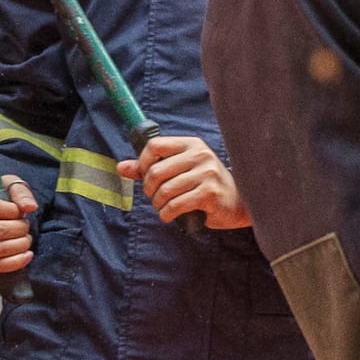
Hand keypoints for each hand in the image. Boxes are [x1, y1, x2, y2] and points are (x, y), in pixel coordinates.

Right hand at [0, 179, 38, 278]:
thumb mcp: (7, 188)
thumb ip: (20, 192)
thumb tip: (29, 206)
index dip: (12, 211)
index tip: (19, 211)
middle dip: (19, 228)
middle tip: (25, 226)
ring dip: (20, 244)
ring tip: (26, 238)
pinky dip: (16, 262)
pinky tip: (26, 254)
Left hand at [121, 136, 249, 229]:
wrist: (239, 202)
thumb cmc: (206, 185)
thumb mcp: (180, 170)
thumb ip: (151, 167)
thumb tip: (121, 167)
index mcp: (192, 144)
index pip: (154, 146)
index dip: (142, 163)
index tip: (146, 177)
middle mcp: (200, 155)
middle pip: (156, 171)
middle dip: (149, 190)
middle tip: (155, 197)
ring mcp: (207, 174)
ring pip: (165, 191)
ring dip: (158, 204)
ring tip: (163, 208)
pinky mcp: (210, 193)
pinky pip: (176, 205)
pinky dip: (167, 214)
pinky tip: (169, 215)